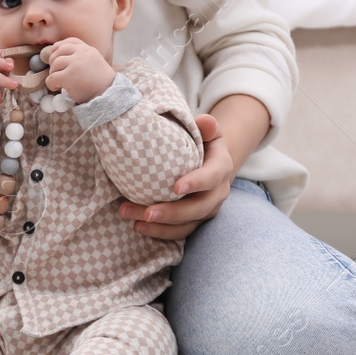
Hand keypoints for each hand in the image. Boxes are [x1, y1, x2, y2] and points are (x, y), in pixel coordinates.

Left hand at [40, 37, 114, 102]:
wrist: (107, 93)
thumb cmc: (99, 81)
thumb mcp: (93, 61)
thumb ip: (81, 55)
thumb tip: (60, 55)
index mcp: (87, 49)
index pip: (69, 41)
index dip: (59, 48)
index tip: (57, 57)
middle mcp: (81, 53)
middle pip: (58, 50)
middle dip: (53, 60)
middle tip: (56, 71)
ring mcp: (75, 64)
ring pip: (54, 64)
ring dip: (53, 73)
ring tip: (58, 81)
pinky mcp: (68, 77)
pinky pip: (52, 78)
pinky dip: (51, 84)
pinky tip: (57, 88)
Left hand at [119, 114, 233, 238]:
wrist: (210, 162)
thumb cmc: (203, 142)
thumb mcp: (208, 131)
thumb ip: (207, 126)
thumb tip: (205, 121)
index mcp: (221, 168)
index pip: (212, 177)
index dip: (196, 183)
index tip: (175, 188)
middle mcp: (217, 193)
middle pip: (198, 208)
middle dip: (173, 213)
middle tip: (148, 213)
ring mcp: (206, 210)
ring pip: (187, 224)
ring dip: (160, 226)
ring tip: (135, 222)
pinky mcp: (194, 221)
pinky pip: (179, 232)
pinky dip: (160, 233)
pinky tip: (138, 227)